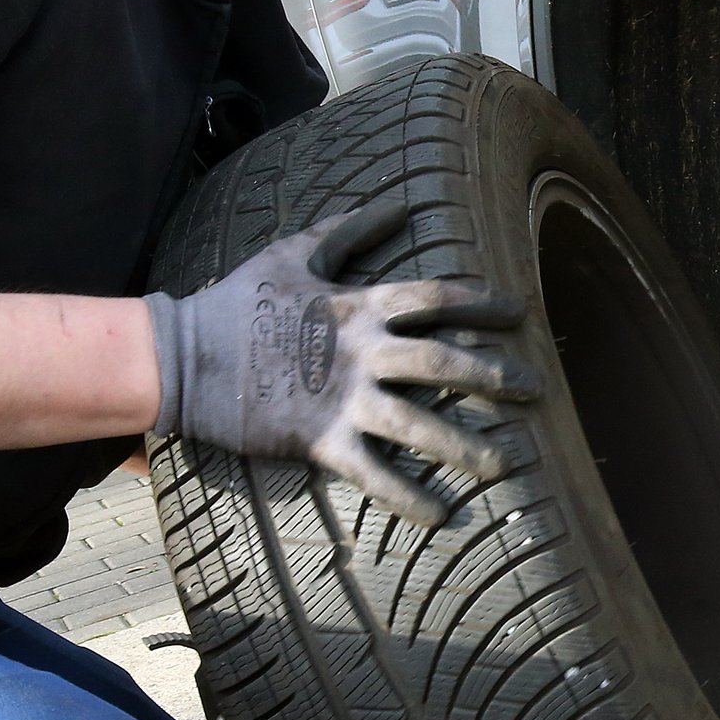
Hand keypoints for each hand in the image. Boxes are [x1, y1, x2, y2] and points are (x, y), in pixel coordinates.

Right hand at [146, 199, 537, 524]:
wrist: (181, 355)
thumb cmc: (239, 300)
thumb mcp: (294, 252)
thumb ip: (349, 231)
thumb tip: (396, 204)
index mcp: (359, 304)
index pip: (436, 298)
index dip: (483, 302)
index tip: (522, 313)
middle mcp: (362, 350)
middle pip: (445, 361)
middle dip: (495, 375)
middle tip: (538, 389)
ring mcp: (343, 397)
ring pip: (420, 423)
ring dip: (466, 445)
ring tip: (505, 464)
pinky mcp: (318, 438)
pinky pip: (374, 472)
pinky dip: (409, 497)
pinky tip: (442, 516)